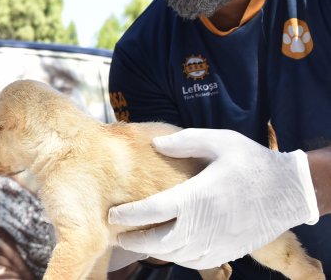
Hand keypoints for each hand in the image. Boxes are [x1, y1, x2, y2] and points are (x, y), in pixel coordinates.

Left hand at [108, 128, 318, 268]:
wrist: (290, 190)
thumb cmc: (252, 162)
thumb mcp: (220, 141)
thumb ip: (184, 141)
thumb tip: (155, 143)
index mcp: (197, 196)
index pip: (152, 210)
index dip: (128, 215)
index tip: (112, 215)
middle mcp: (204, 225)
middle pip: (158, 242)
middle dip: (135, 240)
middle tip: (119, 234)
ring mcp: (216, 242)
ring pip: (175, 255)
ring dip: (154, 249)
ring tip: (139, 240)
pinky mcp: (227, 251)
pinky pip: (194, 262)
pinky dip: (177, 257)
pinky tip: (169, 247)